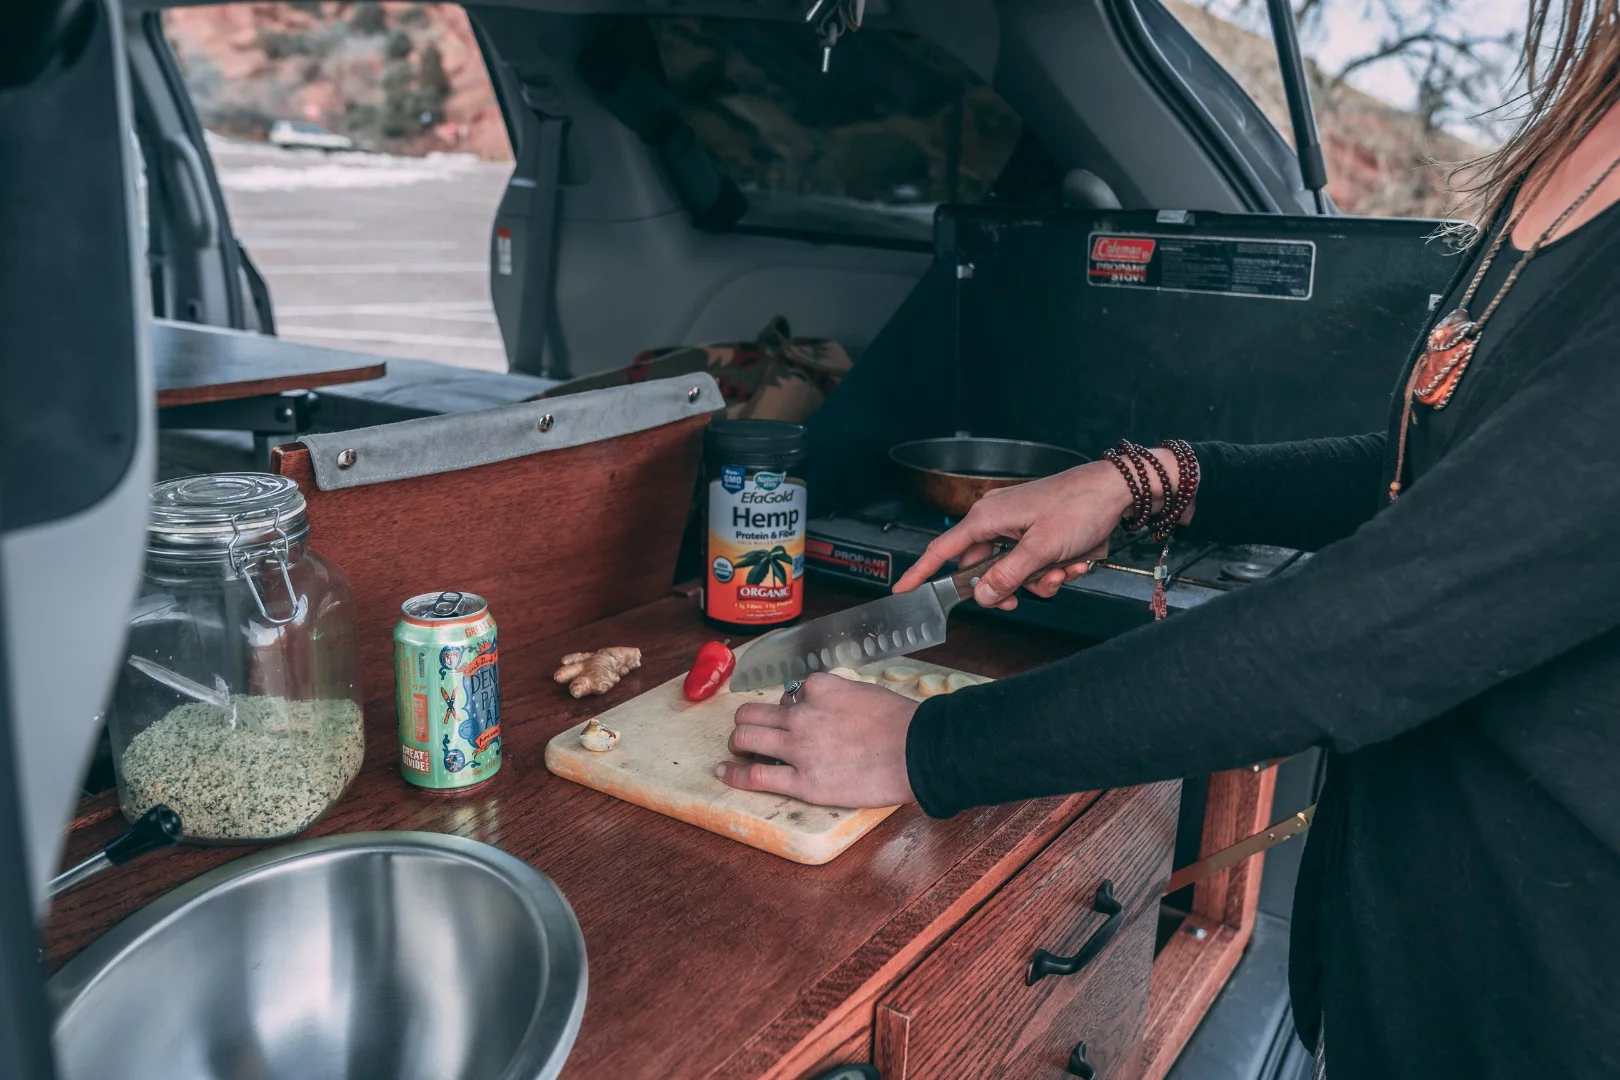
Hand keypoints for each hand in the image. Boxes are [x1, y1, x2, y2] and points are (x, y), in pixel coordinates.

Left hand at [714, 673, 917, 806]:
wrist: (918, 751)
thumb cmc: (902, 723)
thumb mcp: (864, 692)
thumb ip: (837, 696)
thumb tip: (825, 705)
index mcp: (818, 688)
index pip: (789, 693)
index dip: (791, 707)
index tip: (796, 718)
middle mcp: (801, 714)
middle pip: (753, 712)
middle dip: (748, 721)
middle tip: (749, 731)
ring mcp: (798, 748)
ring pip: (745, 738)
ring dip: (737, 743)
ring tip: (735, 749)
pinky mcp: (802, 781)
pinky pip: (755, 775)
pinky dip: (734, 774)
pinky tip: (724, 772)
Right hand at [893, 451, 1188, 609]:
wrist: (1116, 490)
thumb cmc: (1079, 506)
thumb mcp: (1041, 548)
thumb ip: (1007, 575)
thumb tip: (981, 595)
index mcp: (987, 517)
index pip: (943, 551)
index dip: (921, 573)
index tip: (904, 590)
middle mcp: (997, 520)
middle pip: (983, 569)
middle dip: (1009, 586)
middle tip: (1026, 595)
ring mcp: (1018, 526)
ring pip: (1012, 570)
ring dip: (1038, 579)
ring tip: (1064, 568)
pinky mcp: (1037, 532)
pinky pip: (1033, 563)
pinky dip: (1051, 569)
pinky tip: (1073, 561)